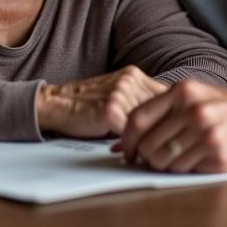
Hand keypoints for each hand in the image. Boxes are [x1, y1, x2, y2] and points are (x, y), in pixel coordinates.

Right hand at [37, 66, 168, 137]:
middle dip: (160, 131)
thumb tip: (167, 124)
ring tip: (141, 151)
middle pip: (160, 110)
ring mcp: (120, 93)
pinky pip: (130, 134)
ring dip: (145, 140)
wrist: (56, 103)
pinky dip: (131, 145)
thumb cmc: (88, 104)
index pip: (166, 96)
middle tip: (157, 146)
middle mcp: (130, 80)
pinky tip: (125, 150)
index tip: (170, 131)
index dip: (169, 116)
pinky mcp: (109, 110)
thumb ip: (139, 102)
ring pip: (146, 123)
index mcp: (134, 75)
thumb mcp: (118, 95)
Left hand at [116, 80, 226, 172]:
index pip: (138, 118)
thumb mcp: (199, 97)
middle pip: (148, 144)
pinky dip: (188, 172)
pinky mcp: (220, 156)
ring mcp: (207, 133)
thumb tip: (128, 138)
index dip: (126, 140)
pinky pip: (187, 172)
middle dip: (147, 158)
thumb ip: (166, 112)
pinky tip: (202, 162)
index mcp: (184, 91)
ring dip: (168, 167)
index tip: (125, 153)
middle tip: (155, 161)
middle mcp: (193, 110)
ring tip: (184, 159)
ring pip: (165, 162)